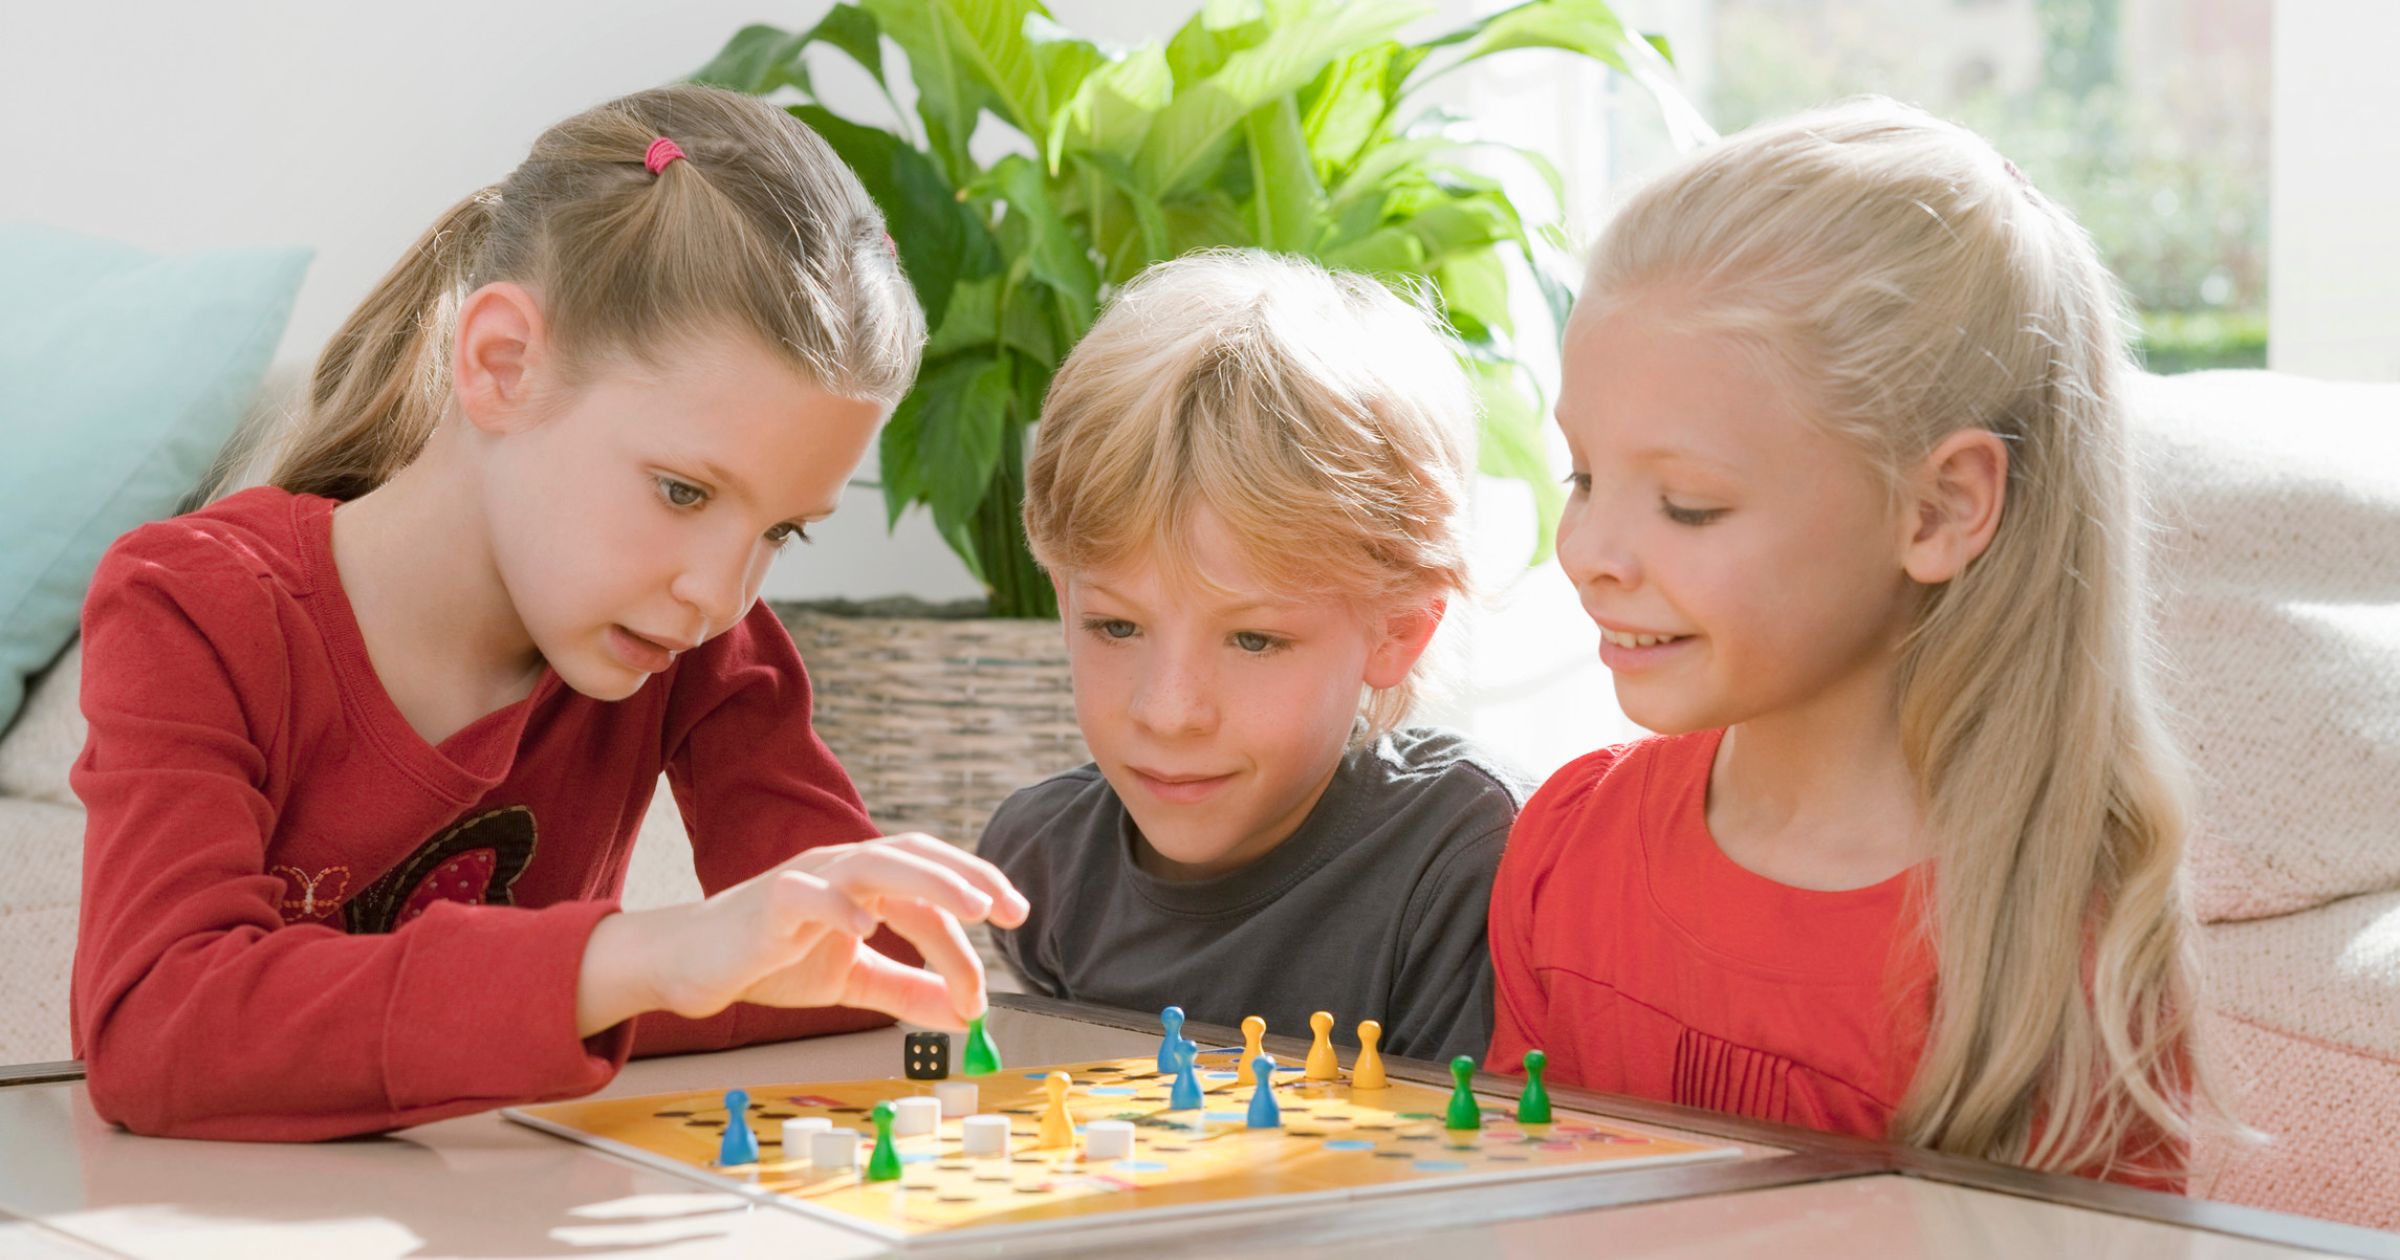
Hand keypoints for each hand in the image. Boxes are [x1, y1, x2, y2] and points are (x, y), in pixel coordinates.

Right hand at [577, 834, 1029, 1036]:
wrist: (693, 966)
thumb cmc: (770, 959)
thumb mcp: (853, 978)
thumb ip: (907, 990)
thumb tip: (966, 1016)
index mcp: (866, 882)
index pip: (930, 888)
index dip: (974, 908)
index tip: (1007, 942)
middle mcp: (842, 868)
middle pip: (914, 857)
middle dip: (968, 878)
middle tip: (1009, 910)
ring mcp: (806, 879)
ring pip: (874, 862)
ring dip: (928, 881)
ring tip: (968, 907)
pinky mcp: (768, 902)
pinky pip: (807, 894)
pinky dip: (838, 906)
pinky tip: (865, 929)